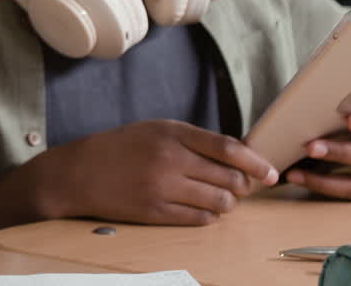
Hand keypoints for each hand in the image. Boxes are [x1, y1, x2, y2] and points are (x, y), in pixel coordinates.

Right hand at [52, 120, 278, 225]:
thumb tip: (236, 155)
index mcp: (172, 133)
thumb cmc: (121, 147)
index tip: (270, 172)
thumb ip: (193, 139)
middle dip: (243, 186)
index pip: (228, 148)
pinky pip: (198, 220)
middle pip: (229, 178)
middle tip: (243, 187)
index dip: (256, 162)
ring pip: (218, 203)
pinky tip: (204, 210)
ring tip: (221, 199)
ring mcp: (162, 188)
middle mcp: (169, 159)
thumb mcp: (156, 130)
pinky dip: (209, 217)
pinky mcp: (155, 212)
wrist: (79, 172)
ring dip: (227, 203)